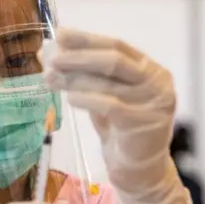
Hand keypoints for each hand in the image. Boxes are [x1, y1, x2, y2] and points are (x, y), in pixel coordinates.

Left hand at [40, 28, 194, 203]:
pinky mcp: (145, 123)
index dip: (87, 39)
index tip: (61, 34)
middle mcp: (157, 81)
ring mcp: (154, 102)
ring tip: (50, 78)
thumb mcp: (103, 96)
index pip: (117, 45)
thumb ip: (83, 75)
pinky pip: (111, 106)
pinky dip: (87, 99)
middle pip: (115, 59)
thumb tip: (47, 52)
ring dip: (75, 78)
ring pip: (110, 82)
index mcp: (149, 68)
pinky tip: (69, 99)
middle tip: (51, 58)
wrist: (140, 169)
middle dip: (79, 56)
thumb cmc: (120, 129)